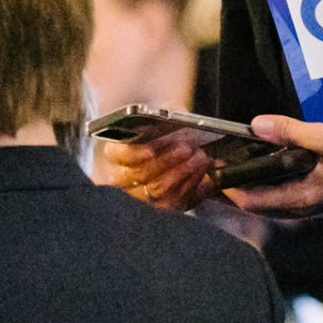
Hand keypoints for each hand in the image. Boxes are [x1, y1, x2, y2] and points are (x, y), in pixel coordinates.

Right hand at [98, 127, 217, 210]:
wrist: (175, 149)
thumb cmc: (165, 132)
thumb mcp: (164, 116)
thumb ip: (167, 112)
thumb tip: (179, 116)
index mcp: (116, 154)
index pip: (117, 154)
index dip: (132, 154)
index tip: (150, 151)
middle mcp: (122, 179)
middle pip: (140, 175)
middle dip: (166, 161)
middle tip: (188, 149)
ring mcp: (140, 198)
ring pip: (157, 193)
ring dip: (183, 175)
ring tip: (200, 159)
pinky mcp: (161, 210)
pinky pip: (174, 206)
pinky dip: (192, 190)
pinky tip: (205, 178)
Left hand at [223, 115, 322, 214]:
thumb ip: (289, 132)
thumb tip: (256, 125)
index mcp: (301, 196)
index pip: (252, 201)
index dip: (229, 189)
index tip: (213, 171)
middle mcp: (303, 202)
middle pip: (258, 202)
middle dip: (235, 186)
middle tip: (216, 166)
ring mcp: (311, 197)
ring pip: (271, 196)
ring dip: (252, 182)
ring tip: (234, 162)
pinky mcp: (318, 187)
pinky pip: (284, 187)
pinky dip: (270, 177)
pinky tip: (267, 160)